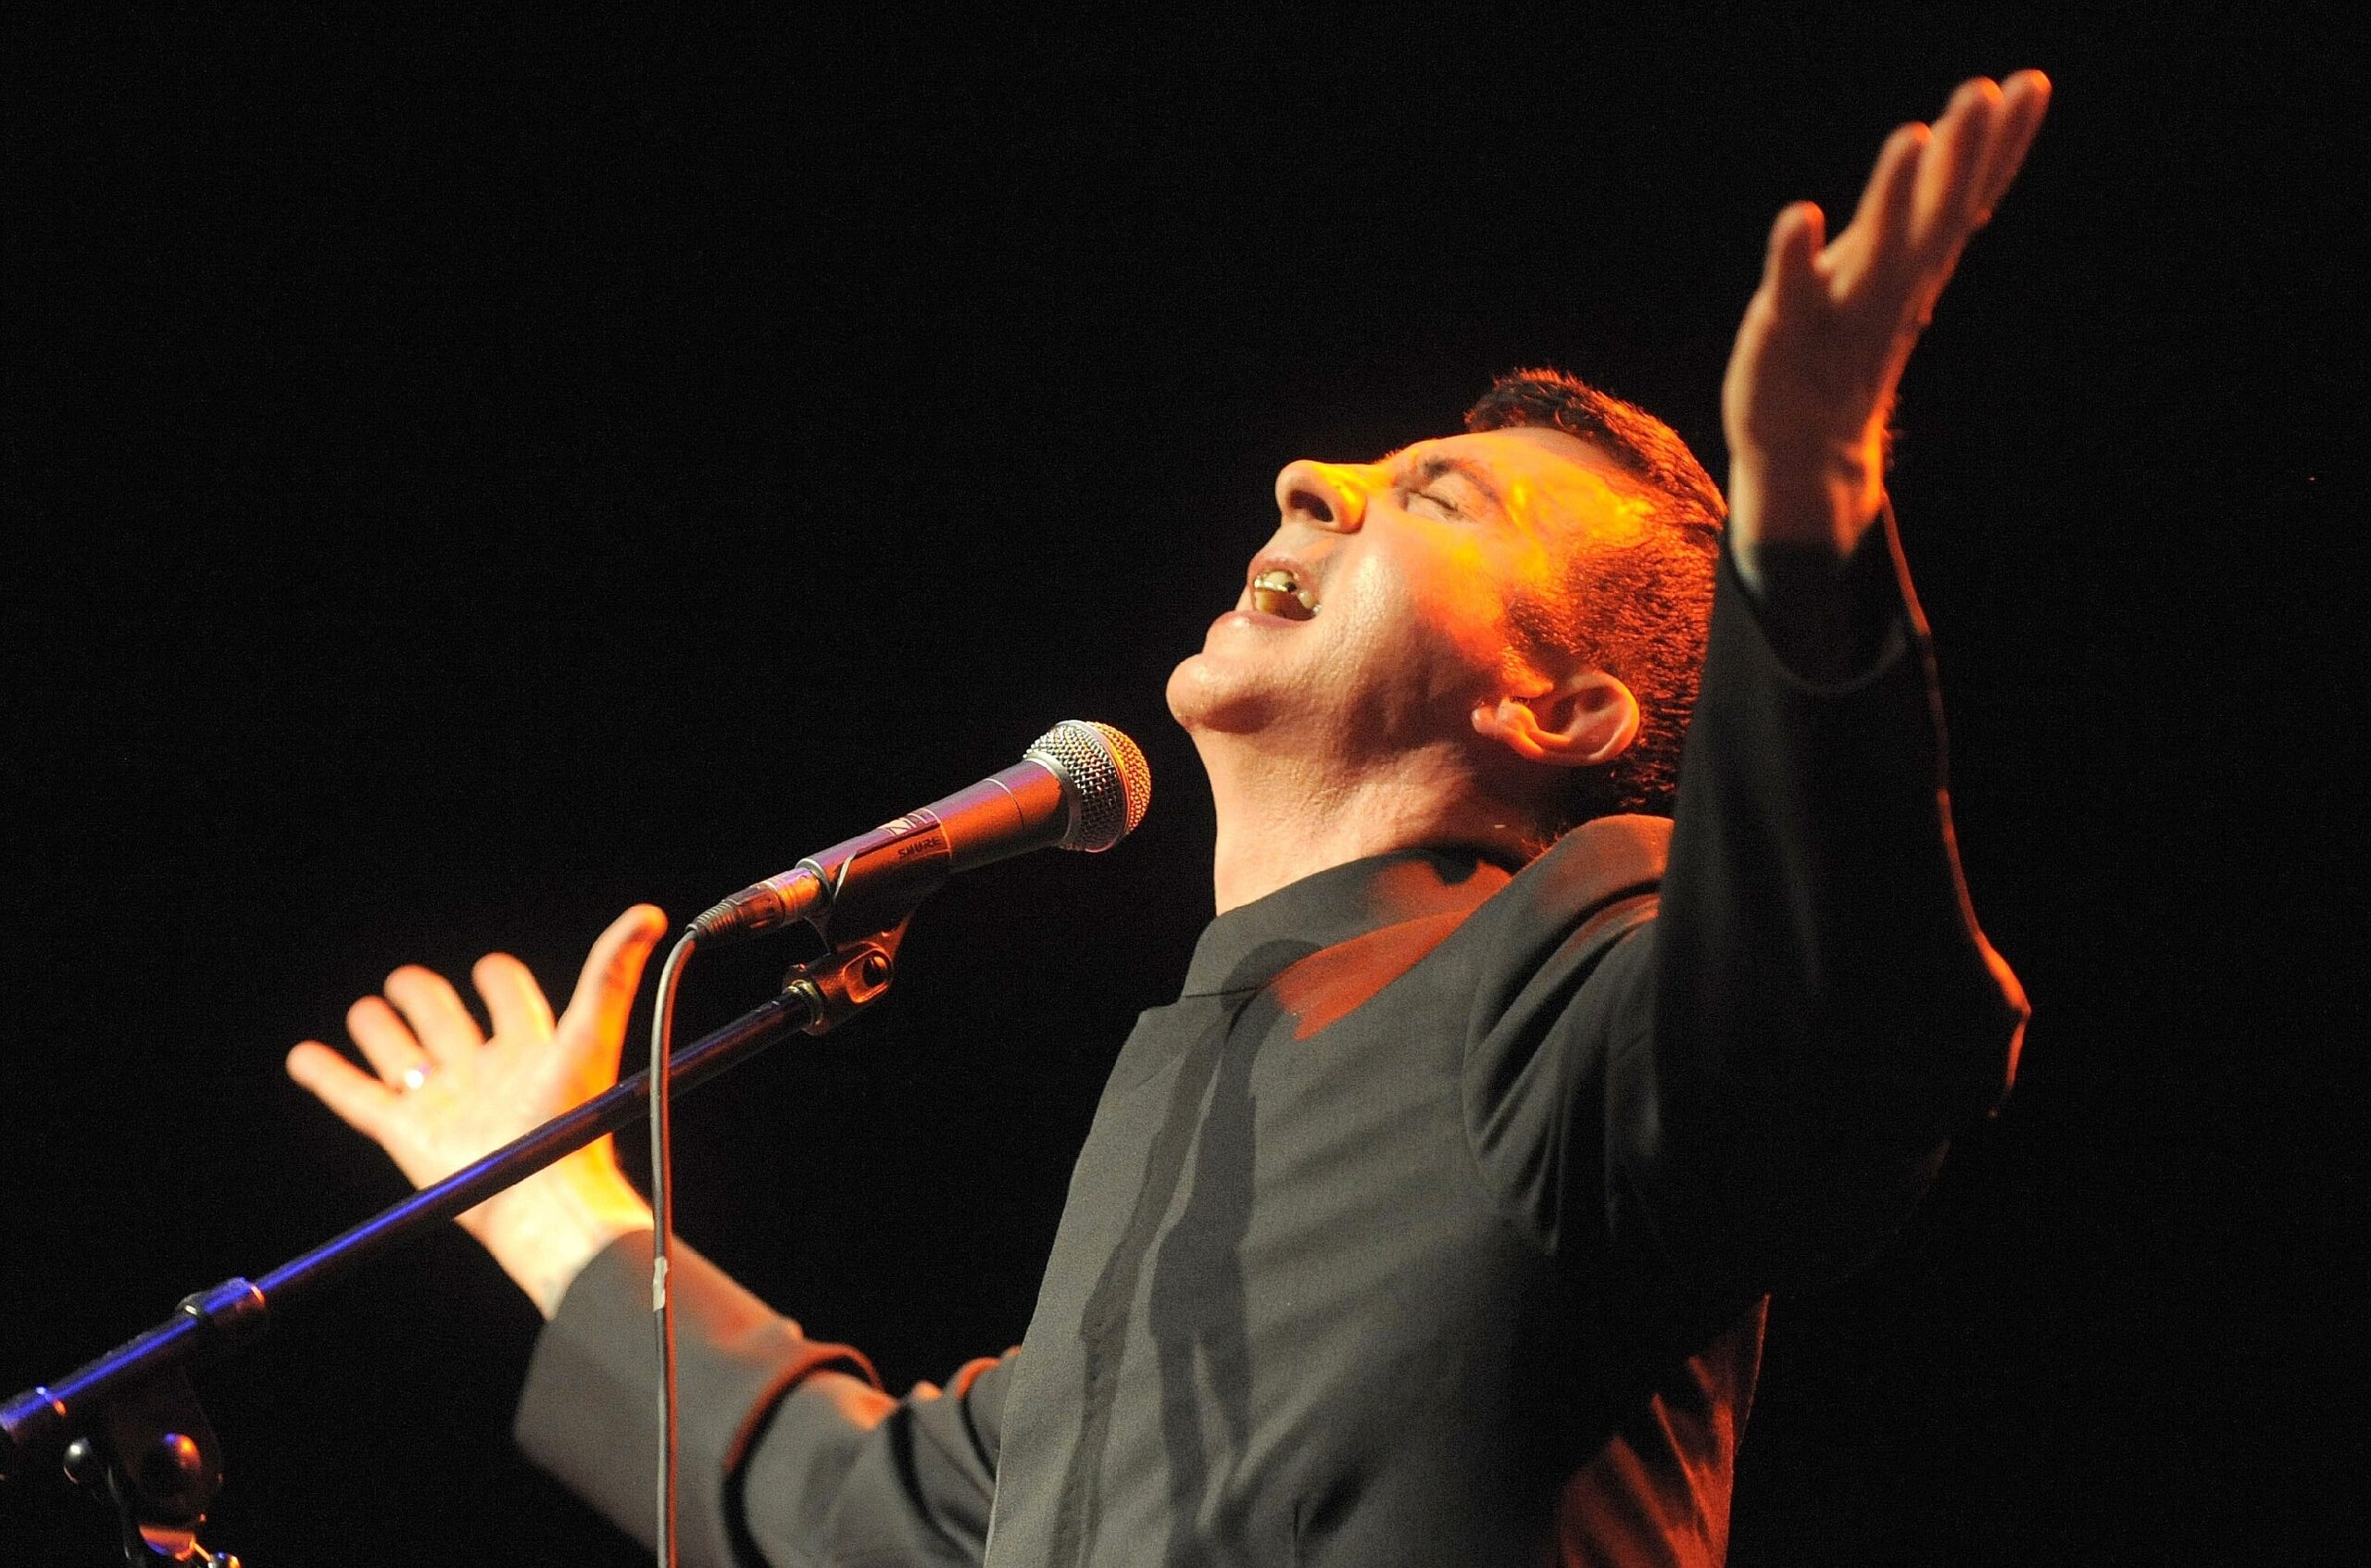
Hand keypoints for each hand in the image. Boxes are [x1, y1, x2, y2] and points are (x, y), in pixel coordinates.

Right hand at [287, 904, 667, 1315]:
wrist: (544, 1197)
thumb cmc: (572, 1119)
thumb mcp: (592, 1031)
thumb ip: (612, 973)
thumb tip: (650, 913)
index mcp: (530, 1048)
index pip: (508, 1000)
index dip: (498, 980)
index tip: (491, 970)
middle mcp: (484, 1072)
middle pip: (446, 1021)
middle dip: (425, 997)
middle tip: (409, 982)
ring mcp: (444, 1102)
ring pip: (403, 1055)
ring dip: (381, 1030)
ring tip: (368, 1011)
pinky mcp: (406, 1133)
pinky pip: (357, 1096)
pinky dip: (328, 1075)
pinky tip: (304, 1056)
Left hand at [1722, 71, 2050, 571]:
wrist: (1805, 450)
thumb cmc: (1847, 347)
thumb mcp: (1898, 275)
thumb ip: (1925, 216)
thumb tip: (1956, 145)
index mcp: (1918, 266)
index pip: (1968, 197)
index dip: (2002, 145)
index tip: (2033, 84)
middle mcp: (1890, 285)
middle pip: (1935, 217)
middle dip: (1960, 157)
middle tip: (1985, 93)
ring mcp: (1841, 311)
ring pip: (1877, 250)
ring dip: (1894, 196)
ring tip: (1913, 136)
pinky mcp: (1785, 332)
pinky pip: (1793, 291)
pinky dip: (1796, 256)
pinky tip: (1799, 216)